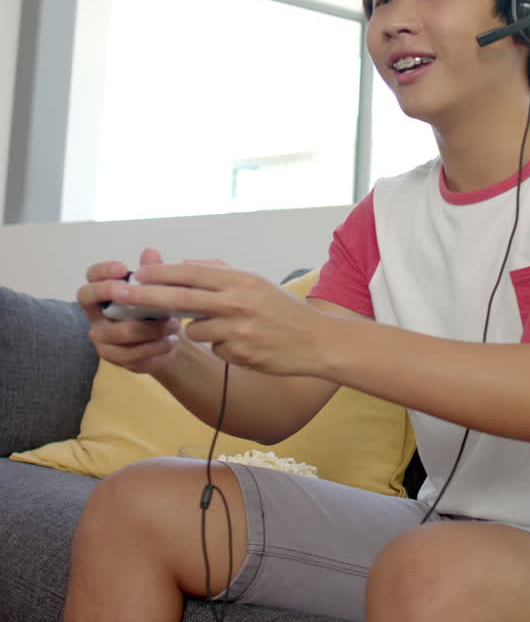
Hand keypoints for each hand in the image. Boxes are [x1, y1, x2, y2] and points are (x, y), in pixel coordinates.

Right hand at [77, 247, 181, 374]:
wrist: (167, 342)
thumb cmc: (157, 310)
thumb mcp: (159, 290)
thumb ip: (153, 273)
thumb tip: (150, 252)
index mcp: (103, 294)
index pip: (91, 277)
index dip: (102, 271)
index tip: (123, 268)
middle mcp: (96, 315)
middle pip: (89, 299)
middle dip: (111, 293)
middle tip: (134, 293)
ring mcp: (102, 339)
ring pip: (122, 332)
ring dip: (152, 328)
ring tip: (174, 324)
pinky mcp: (115, 359)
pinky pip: (134, 354)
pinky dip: (156, 347)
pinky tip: (172, 341)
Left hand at [107, 262, 328, 376]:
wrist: (316, 341)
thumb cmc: (282, 310)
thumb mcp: (256, 283)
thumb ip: (220, 273)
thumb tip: (185, 266)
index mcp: (239, 281)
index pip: (191, 274)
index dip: (160, 274)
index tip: (136, 274)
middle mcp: (237, 303)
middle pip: (180, 300)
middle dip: (146, 298)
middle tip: (120, 296)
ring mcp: (237, 331)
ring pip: (195, 330)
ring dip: (200, 330)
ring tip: (231, 329)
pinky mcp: (239, 354)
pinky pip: (214, 349)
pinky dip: (221, 347)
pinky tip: (244, 345)